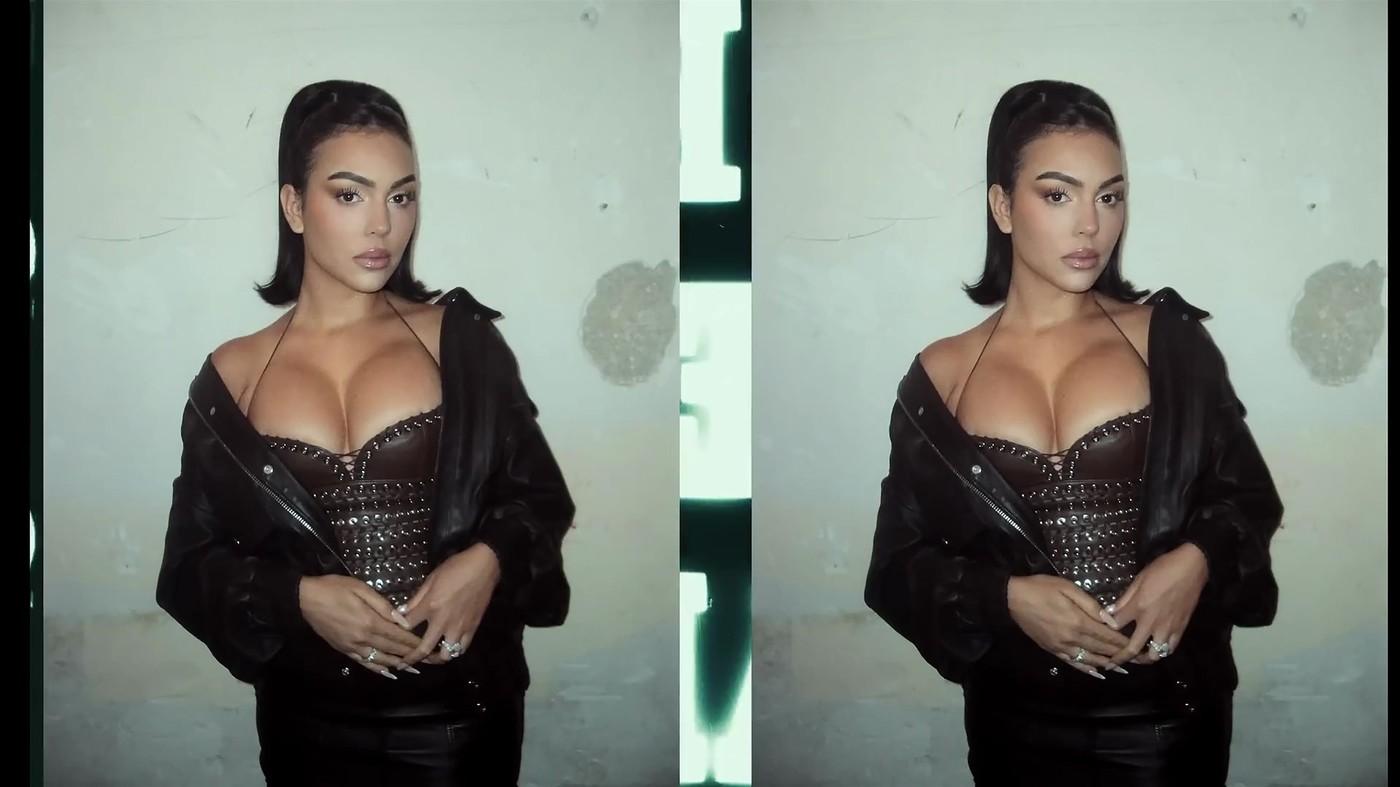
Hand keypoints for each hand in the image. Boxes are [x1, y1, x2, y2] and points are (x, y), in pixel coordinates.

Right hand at [298, 575, 424, 678]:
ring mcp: (352, 647)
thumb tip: (403, 621)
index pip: (398, 636)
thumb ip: (384, 606)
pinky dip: (377, 669)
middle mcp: (363, 639)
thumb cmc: (334, 588)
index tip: (429, 647)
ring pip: (380, 660)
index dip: (415, 642)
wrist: (305, 599)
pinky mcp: (343, 650)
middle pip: (392, 650)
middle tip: (428, 661)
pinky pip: (364, 663)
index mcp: (370, 622)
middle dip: (412, 655)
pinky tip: (388, 672)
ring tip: (413, 669)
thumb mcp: (361, 589)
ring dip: (398, 665)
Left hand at [399, 543, 501, 666]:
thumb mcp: (430, 579)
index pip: (407, 626)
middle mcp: (443, 622)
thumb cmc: (455, 568)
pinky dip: (453, 651)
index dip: (398, 629)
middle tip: (402, 664)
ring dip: (434, 659)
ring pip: (445, 655)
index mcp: (430, 606)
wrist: (483, 567)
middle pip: (423, 649)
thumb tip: (400, 613)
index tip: (394, 630)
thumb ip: (416, 599)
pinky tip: (448, 648)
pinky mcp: (472, 628)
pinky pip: (461, 648)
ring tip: (428, 658)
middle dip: (411, 659)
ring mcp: (459, 628)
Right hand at [1008, 574, 1131, 679]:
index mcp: (1078, 622)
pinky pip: (1073, 663)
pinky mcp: (1052, 650)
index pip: (1107, 636)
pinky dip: (1086, 670)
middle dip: (1121, 656)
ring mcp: (1061, 647)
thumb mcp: (1068, 588)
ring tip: (1123, 669)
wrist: (1012, 598)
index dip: (1124, 643)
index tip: (1139, 648)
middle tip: (1138, 662)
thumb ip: (1091, 605)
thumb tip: (1111, 622)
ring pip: (1089, 660)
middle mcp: (1072, 638)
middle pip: (1101, 650)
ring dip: (1107, 665)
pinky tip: (1096, 673)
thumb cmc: (1041, 588)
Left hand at [1104, 543, 1208, 668]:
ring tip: (1135, 658)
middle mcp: (1151, 623)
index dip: (1105, 630)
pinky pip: (1170, 648)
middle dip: (1120, 658)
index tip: (1100, 633)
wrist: (1191, 568)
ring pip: (1154, 654)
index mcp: (1138, 608)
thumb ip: (1123, 600)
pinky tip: (1155, 648)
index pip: (1115, 626)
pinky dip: (1162, 651)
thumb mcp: (1138, 581)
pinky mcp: (1181, 629)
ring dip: (1143, 659)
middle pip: (1132, 649)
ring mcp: (1168, 628)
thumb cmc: (1162, 570)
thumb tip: (1109, 613)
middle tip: (1112, 664)